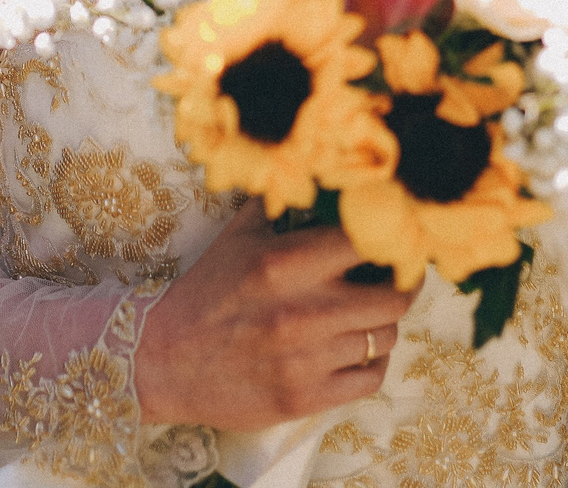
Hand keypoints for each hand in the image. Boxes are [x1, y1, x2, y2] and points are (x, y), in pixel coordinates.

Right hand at [135, 199, 417, 428]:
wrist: (164, 360)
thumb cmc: (205, 294)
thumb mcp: (237, 237)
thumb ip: (278, 203)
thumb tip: (313, 169)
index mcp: (287, 262)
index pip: (370, 242)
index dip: (393, 241)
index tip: (397, 242)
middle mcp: (304, 309)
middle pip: (395, 297)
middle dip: (403, 286)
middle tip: (399, 281)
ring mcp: (307, 358)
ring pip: (385, 339)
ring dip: (382, 326)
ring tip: (367, 318)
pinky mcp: (305, 398)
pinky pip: (370, 380)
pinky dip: (370, 365)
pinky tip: (354, 353)